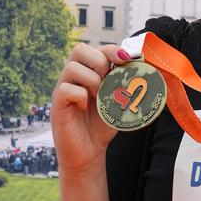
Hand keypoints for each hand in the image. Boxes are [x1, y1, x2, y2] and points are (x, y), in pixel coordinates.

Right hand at [49, 42, 129, 177]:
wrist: (90, 152)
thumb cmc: (103, 124)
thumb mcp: (119, 100)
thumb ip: (126, 82)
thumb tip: (143, 62)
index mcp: (88, 71)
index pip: (96, 48)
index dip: (112, 50)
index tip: (127, 59)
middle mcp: (73, 77)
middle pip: (79, 49)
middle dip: (100, 62)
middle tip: (109, 81)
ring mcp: (63, 89)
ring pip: (72, 67)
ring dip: (91, 80)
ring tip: (98, 97)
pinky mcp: (57, 104)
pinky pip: (66, 89)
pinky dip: (81, 96)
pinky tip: (85, 107)